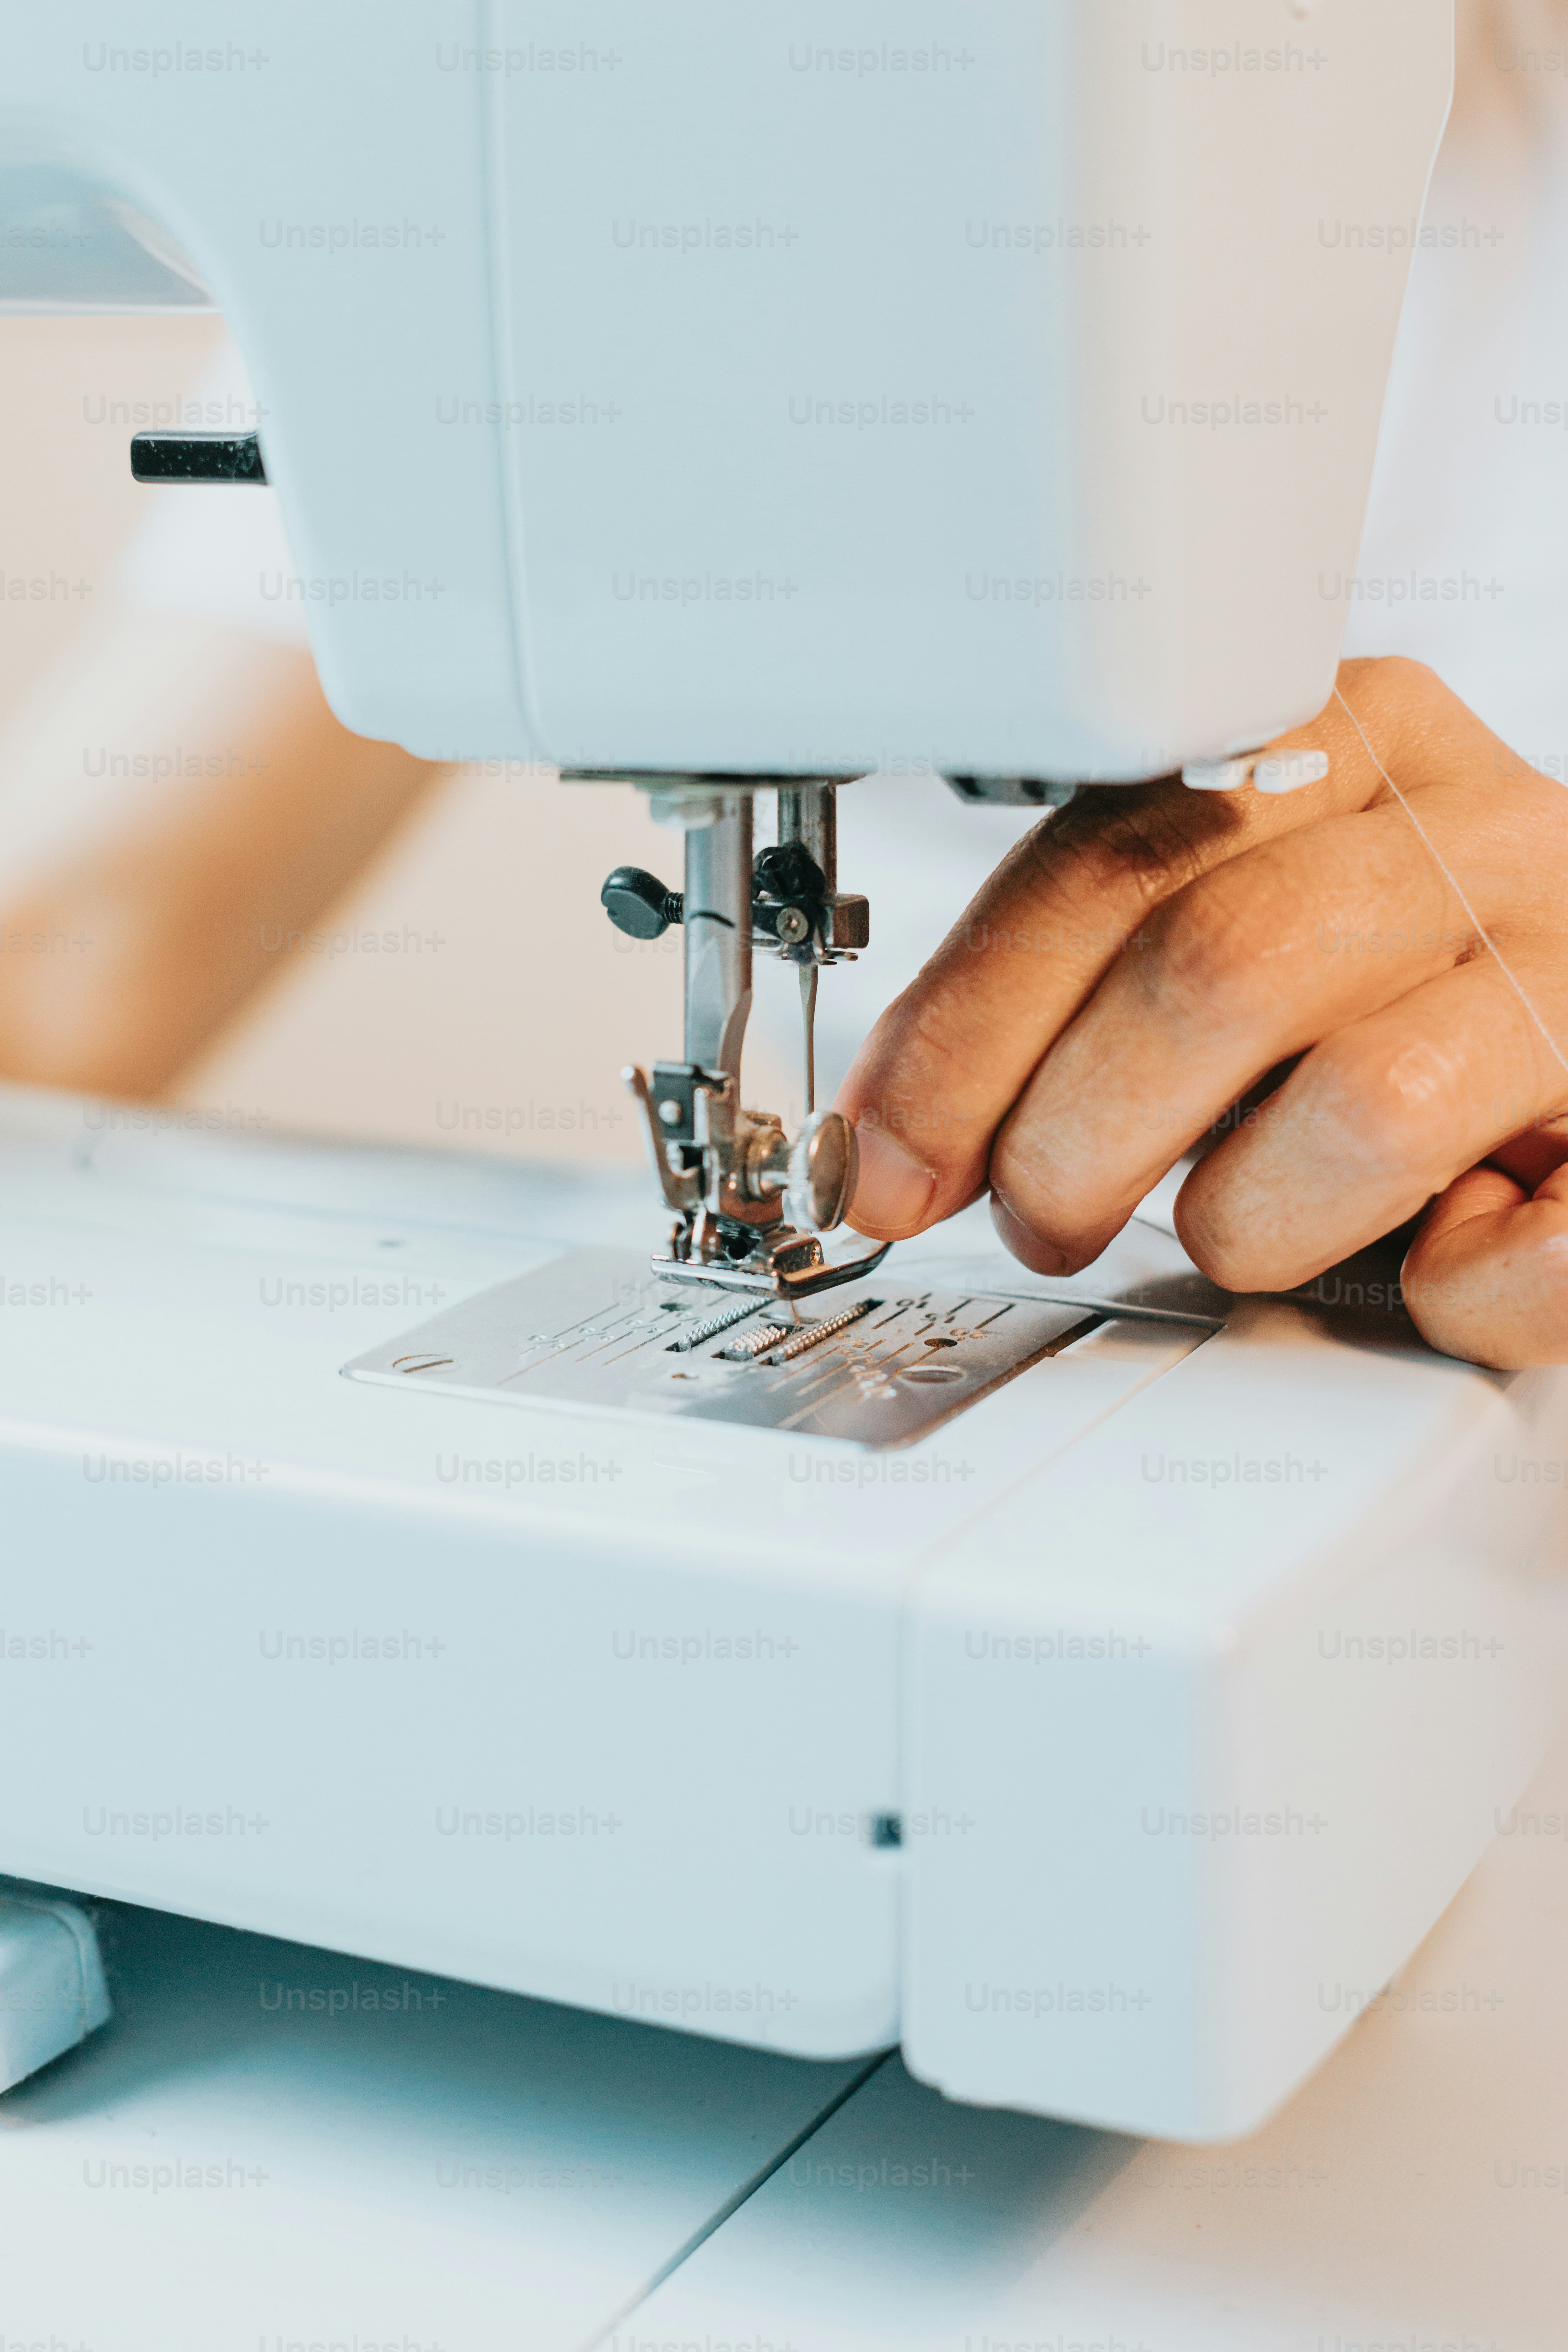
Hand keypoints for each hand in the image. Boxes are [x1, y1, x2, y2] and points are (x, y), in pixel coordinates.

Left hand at [835, 657, 1567, 1369]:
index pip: (1108, 856)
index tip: (896, 1159)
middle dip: (1076, 1138)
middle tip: (1043, 1215)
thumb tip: (897, 1140)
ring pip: (1366, 1106)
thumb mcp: (1230, 920)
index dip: (969, 1032)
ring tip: (1244, 1227)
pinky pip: (1530, 1252)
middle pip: (1217, 968)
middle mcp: (1478, 834)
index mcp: (1347, 746)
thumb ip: (1075, 986)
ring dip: (1249, 1218)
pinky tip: (1429, 1261)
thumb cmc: (1395, 985)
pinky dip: (1447, 1295)